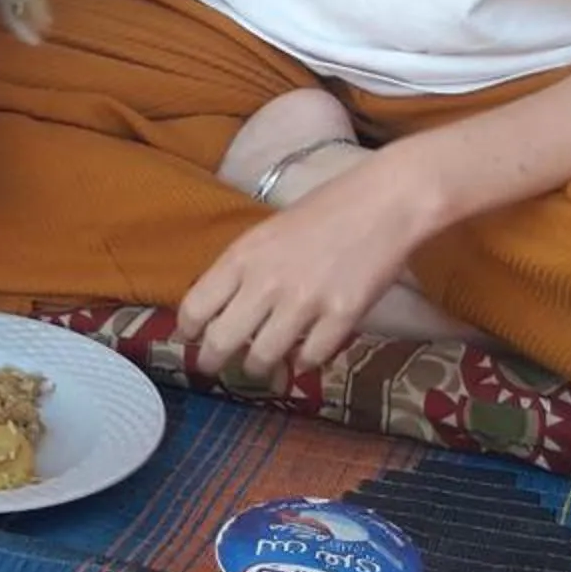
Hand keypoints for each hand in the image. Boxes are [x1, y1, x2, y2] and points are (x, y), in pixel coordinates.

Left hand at [176, 160, 428, 378]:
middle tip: (213, 368)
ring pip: (264, 356)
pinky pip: (312, 357)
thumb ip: (241, 269)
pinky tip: (304, 357)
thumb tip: (217, 308)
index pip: (196, 306)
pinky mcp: (342, 316)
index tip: (189, 339)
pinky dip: (304, 362)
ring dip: (258, 368)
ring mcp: (305, 301)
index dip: (188, 330)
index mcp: (242, 256)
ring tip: (260, 368)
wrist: (383, 203)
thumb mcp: (266, 234)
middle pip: (222, 340)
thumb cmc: (323, 211)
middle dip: (212, 361)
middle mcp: (266, 282)